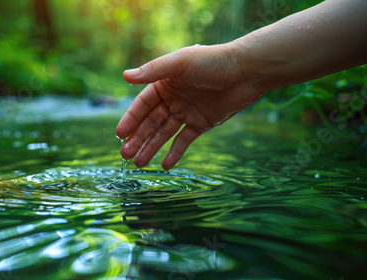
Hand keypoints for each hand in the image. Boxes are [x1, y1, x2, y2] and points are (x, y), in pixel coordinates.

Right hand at [116, 44, 264, 169]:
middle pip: (151, 122)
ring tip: (139, 164)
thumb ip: (154, 71)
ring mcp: (187, 112)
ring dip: (151, 148)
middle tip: (125, 155)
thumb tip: (125, 76)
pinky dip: (175, 153)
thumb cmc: (213, 61)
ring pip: (164, 133)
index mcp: (165, 84)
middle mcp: (173, 99)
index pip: (143, 105)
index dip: (131, 119)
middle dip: (138, 139)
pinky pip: (184, 140)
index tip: (120, 135)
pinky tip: (164, 165)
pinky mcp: (202, 124)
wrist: (246, 71)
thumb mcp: (181, 62)